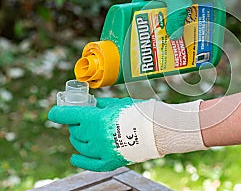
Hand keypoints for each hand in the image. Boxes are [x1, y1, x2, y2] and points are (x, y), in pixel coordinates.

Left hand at [48, 97, 206, 171]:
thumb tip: (93, 107)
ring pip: (79, 146)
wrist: (157, 130)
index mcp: (95, 119)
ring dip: (78, 138)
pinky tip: (74, 157)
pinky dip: (79, 160)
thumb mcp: (118, 104)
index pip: (68, 115)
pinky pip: (89, 163)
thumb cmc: (140, 112)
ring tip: (83, 134)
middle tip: (81, 120)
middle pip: (75, 130)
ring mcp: (100, 150)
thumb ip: (102, 106)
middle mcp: (94, 136)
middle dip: (76, 124)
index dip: (58, 113)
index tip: (54, 112)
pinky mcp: (109, 161)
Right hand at [132, 0, 236, 38]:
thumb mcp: (179, 3)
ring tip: (175, 24)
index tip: (144, 29)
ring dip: (170, 11)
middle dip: (157, 17)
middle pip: (151, 3)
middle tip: (161, 30)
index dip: (139, 17)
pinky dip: (178, 2)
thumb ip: (175, 20)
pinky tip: (185, 11)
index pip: (137, 5)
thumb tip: (174, 37)